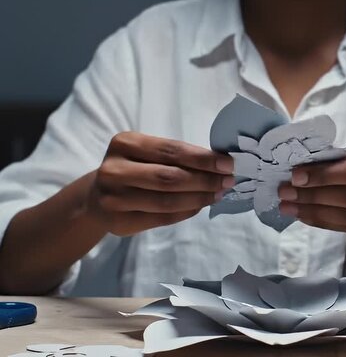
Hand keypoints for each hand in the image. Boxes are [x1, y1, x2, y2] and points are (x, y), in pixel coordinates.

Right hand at [87, 132, 234, 235]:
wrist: (97, 197)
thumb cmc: (133, 169)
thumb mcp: (145, 153)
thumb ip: (175, 156)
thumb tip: (219, 164)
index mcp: (125, 143)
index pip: (171, 151)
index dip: (203, 159)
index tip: (228, 164)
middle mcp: (114, 169)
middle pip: (170, 177)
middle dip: (205, 180)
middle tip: (228, 181)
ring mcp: (114, 198)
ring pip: (167, 200)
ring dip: (199, 198)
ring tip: (218, 194)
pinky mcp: (119, 221)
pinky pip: (162, 218)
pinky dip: (187, 211)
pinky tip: (200, 205)